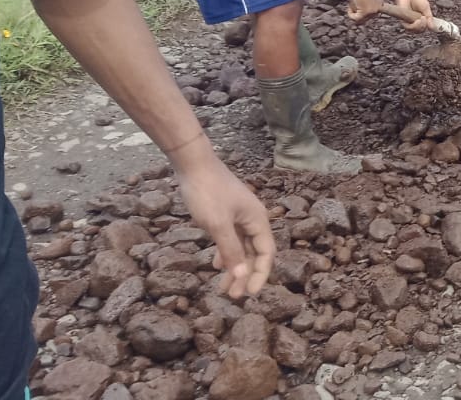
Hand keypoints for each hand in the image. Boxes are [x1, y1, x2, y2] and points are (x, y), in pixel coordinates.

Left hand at [171, 140, 273, 298]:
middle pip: (255, 253)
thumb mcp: (218, 224)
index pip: (266, 254)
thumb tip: (242, 277)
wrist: (193, 164)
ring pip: (242, 248)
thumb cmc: (208, 192)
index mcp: (258, 221)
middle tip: (233, 296)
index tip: (248, 294)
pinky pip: (231, 240)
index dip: (260, 275)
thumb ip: (231, 251)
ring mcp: (239, 217)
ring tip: (223, 287)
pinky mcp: (226, 214)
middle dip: (245, 275)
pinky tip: (215, 264)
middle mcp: (253, 220)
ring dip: (234, 267)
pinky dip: (226, 254)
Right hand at [345, 0, 382, 21]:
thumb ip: (366, 3)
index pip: (371, 14)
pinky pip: (356, 19)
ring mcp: (372, 11)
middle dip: (357, 13)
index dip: (361, 11)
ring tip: (351, 5)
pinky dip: (350, 15)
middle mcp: (378, 9)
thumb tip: (359, 11)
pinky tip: (349, 8)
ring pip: (360, 19)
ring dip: (353, 13)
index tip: (356, 6)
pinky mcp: (365, 12)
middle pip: (366, 18)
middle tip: (351, 6)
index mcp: (380, 4)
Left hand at [392, 0, 433, 32]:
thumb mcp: (426, 8)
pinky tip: (418, 20)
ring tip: (421, 19)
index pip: (426, 27)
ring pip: (415, 30)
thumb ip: (429, 18)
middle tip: (425, 19)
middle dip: (424, 26)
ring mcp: (408, 21)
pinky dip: (414, 26)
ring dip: (420, 26)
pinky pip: (408, 27)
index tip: (432, 24)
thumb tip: (433, 27)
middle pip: (420, 30)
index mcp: (421, 19)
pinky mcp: (402, 20)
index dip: (429, 27)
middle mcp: (414, 21)